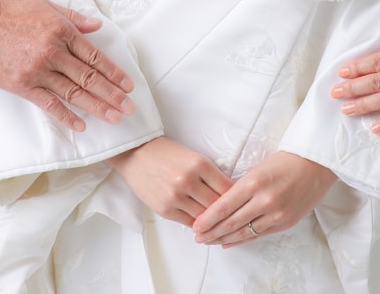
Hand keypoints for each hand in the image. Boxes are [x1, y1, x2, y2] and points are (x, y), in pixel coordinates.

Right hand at [0, 0, 134, 130]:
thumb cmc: (6, 11)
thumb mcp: (43, 5)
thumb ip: (72, 17)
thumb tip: (97, 26)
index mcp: (61, 30)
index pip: (94, 56)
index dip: (114, 72)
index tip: (128, 84)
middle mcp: (53, 52)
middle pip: (89, 77)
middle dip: (112, 94)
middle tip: (129, 108)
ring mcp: (37, 71)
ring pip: (74, 93)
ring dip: (96, 107)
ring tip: (114, 118)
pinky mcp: (22, 85)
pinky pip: (49, 103)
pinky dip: (66, 115)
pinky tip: (80, 125)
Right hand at [107, 137, 232, 227]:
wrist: (136, 153)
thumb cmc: (166, 153)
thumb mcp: (193, 157)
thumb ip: (210, 174)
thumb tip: (229, 193)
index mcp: (200, 164)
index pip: (228, 188)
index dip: (237, 198)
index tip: (243, 203)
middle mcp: (189, 181)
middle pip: (218, 205)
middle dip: (228, 212)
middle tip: (237, 218)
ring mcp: (176, 196)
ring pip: (205, 217)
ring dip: (214, 222)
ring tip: (223, 225)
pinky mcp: (165, 209)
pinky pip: (189, 222)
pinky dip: (198, 225)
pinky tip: (205, 226)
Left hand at [191, 151, 335, 246]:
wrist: (316, 164)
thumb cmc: (286, 160)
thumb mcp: (258, 168)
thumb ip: (242, 188)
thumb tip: (222, 205)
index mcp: (254, 182)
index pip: (224, 206)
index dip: (207, 219)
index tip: (195, 225)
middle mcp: (264, 200)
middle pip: (231, 222)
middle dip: (211, 232)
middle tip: (198, 237)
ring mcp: (276, 214)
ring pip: (244, 232)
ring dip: (224, 238)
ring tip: (210, 241)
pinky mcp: (286, 222)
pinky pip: (259, 234)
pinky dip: (242, 239)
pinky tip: (230, 242)